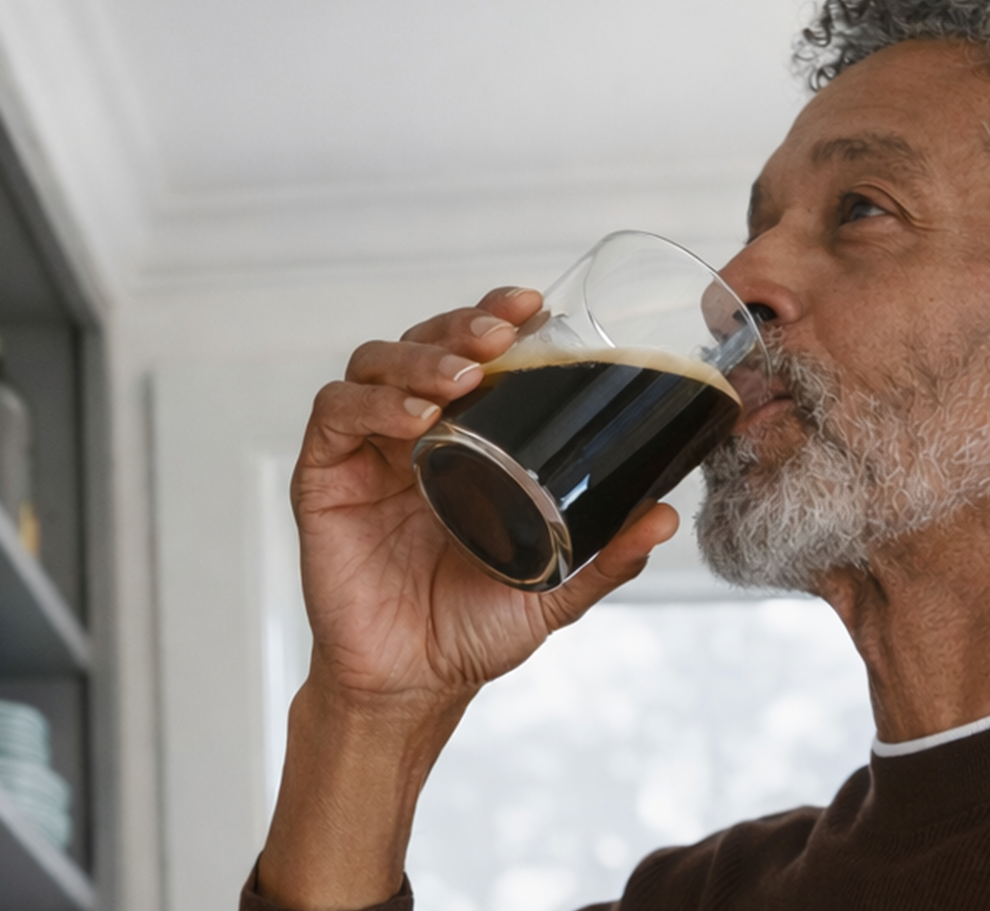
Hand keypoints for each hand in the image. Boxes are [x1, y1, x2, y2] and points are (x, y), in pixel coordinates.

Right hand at [291, 284, 675, 710]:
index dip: (497, 317)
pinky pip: (334, 418)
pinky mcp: (324, 479)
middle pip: (424, 342)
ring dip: (418, 357)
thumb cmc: (477, 627)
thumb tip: (665, 517)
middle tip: (500, 334)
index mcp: (467, 439)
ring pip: (375, 365)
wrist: (415, 684)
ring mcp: (367, 453)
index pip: (475, 352)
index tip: (535, 305)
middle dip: (461, 325)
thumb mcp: (556, 587)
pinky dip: (369, 405)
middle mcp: (413, 433)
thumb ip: (608, 556)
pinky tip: (412, 418)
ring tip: (461, 380)